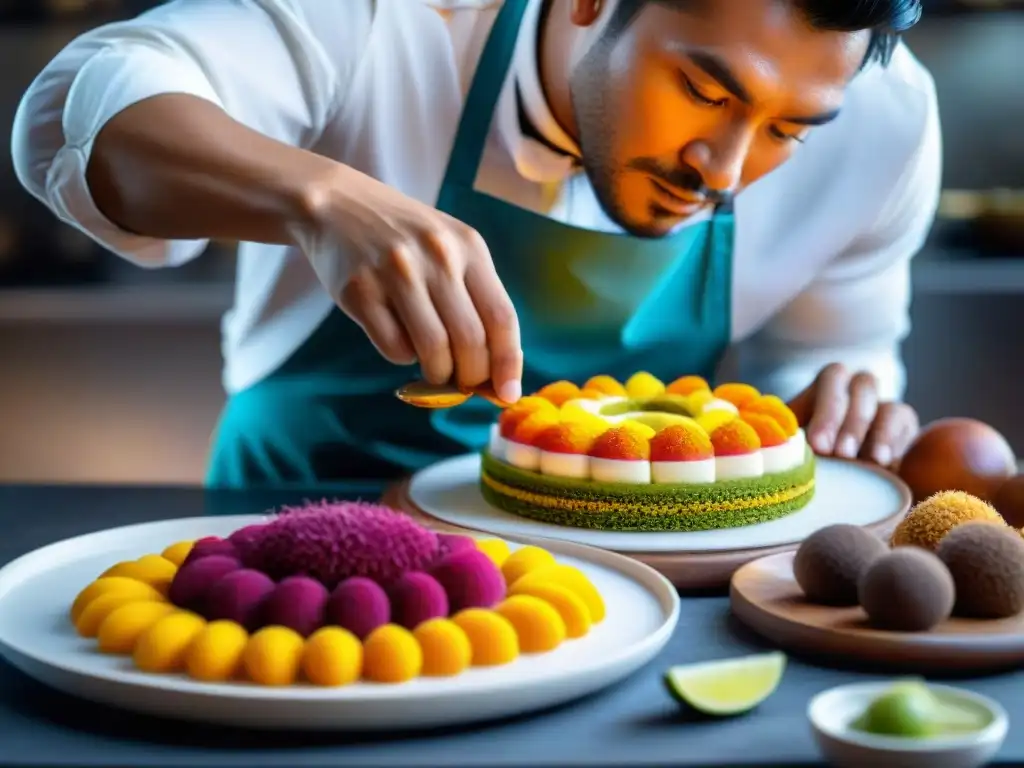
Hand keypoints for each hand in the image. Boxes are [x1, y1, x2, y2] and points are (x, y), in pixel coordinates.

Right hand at [295, 165, 522, 402]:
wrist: (337, 204)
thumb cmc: (404, 237)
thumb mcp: (449, 247)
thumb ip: (474, 297)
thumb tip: (494, 370)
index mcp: (470, 247)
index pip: (502, 317)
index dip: (508, 362)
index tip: (508, 393)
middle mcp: (437, 257)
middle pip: (470, 341)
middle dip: (471, 376)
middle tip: (464, 382)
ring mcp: (397, 272)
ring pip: (433, 350)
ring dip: (439, 374)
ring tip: (435, 369)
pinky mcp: (360, 290)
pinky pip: (393, 347)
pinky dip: (402, 357)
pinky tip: (399, 340)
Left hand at [787, 363, 918, 466]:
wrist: (840, 474)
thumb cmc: (807, 456)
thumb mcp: (794, 444)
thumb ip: (789, 440)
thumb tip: (780, 444)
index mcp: (825, 386)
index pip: (832, 379)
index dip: (828, 411)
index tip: (818, 446)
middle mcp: (856, 388)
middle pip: (862, 386)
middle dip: (851, 422)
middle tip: (840, 454)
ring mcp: (882, 404)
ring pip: (887, 404)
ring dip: (879, 434)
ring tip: (871, 461)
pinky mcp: (903, 423)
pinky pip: (904, 421)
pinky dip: (894, 441)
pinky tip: (885, 462)